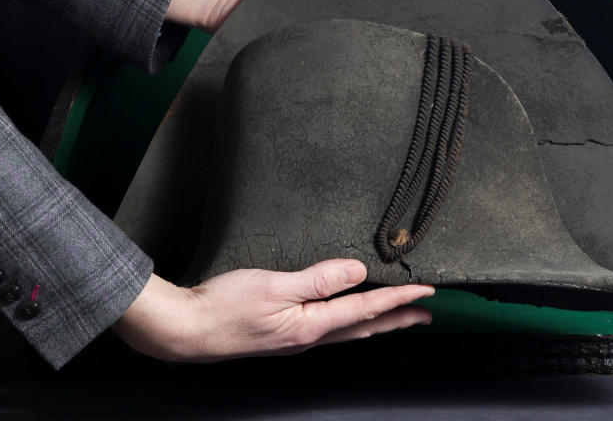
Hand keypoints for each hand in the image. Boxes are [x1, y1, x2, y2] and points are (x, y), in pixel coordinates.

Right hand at [111, 259, 433, 361]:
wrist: (185, 331)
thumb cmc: (223, 308)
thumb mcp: (273, 285)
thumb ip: (318, 279)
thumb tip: (358, 272)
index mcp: (311, 325)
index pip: (366, 309)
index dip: (399, 299)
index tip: (426, 292)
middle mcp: (308, 337)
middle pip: (364, 327)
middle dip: (398, 320)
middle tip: (426, 315)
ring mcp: (295, 340)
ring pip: (348, 332)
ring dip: (377, 324)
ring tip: (397, 318)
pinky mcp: (282, 337)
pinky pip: (329, 330)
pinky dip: (351, 324)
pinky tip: (347, 320)